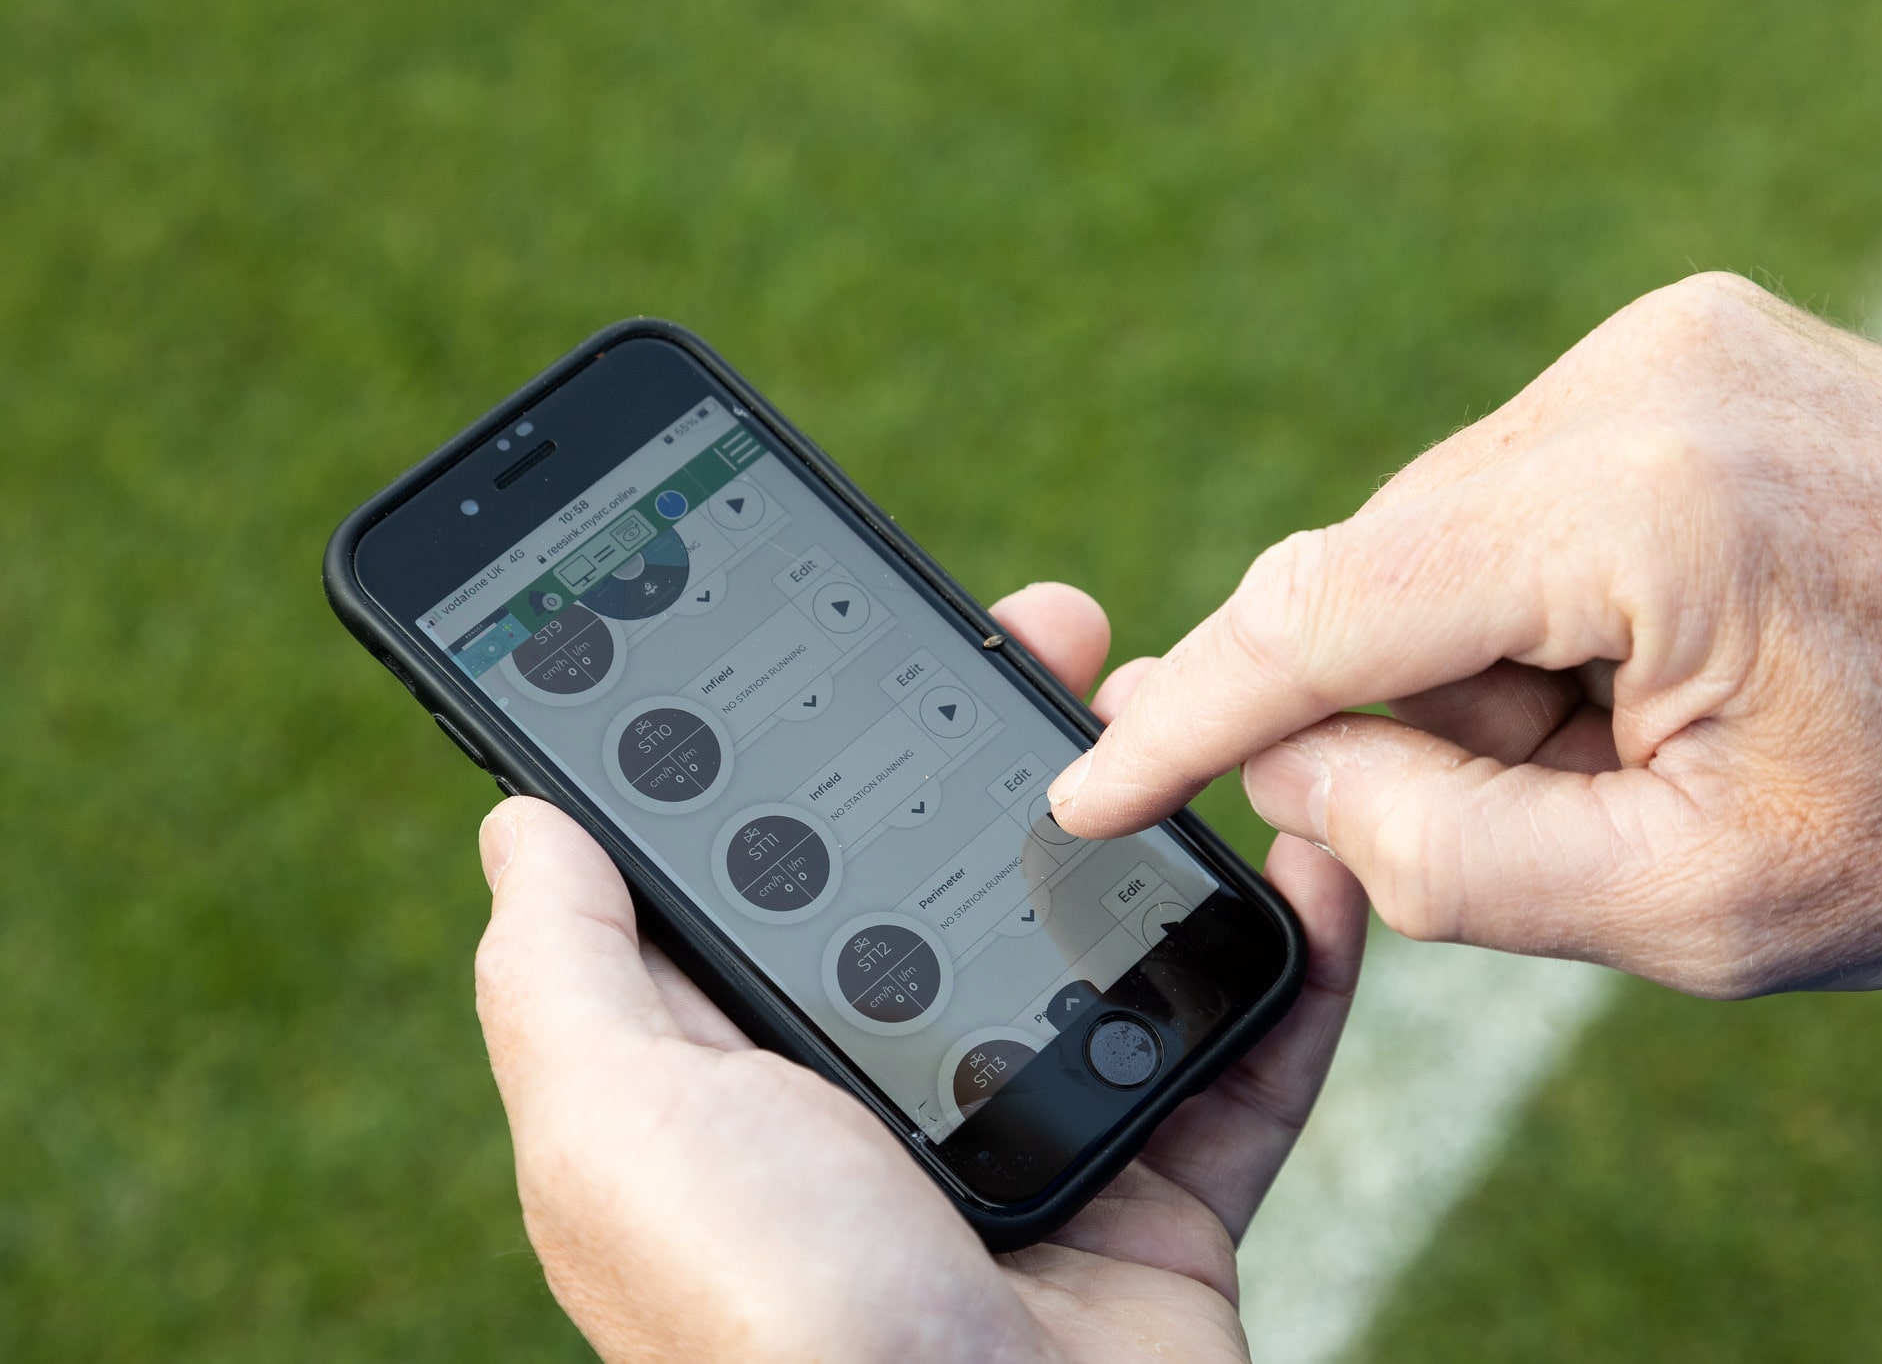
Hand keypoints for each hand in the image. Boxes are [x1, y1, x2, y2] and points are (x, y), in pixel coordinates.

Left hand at [473, 583, 1366, 1362]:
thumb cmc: (767, 1323)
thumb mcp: (617, 1125)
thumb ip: (564, 972)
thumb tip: (523, 822)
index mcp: (753, 1073)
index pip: (783, 866)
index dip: (820, 740)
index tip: (870, 629)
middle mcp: (890, 1100)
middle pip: (960, 878)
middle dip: (1009, 743)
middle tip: (1057, 630)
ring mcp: (1037, 1143)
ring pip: (1112, 943)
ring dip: (1157, 823)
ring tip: (1191, 707)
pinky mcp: (1163, 1198)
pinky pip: (1246, 1060)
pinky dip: (1296, 967)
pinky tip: (1316, 859)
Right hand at [1047, 271, 1881, 996]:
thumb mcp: (1704, 906)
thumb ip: (1450, 856)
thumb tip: (1291, 764)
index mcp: (1644, 506)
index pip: (1327, 613)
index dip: (1191, 719)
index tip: (1088, 791)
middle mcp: (1634, 379)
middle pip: (1379, 579)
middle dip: (1407, 721)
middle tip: (1550, 815)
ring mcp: (1663, 344)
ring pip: (1439, 543)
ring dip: (1482, 673)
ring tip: (1646, 744)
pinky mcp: (1683, 351)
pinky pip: (1516, 501)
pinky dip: (1535, 613)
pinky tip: (1653, 671)